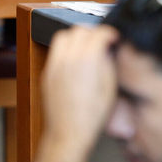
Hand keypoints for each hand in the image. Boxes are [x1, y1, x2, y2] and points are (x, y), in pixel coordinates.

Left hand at [39, 25, 119, 156]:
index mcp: (88, 59)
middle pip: (80, 30)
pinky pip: (56, 51)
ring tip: (87, 47)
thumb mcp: (111, 87)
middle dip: (93, 32)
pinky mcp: (47, 72)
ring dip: (77, 37)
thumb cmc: (92, 116)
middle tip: (102, 41)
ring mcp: (55, 64)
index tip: (114, 38)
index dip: (110, 33)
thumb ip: (109, 62)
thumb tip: (109, 49)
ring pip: (64, 36)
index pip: (99, 33)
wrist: (70, 132)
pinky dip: (66, 49)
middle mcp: (68, 58)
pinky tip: (75, 60)